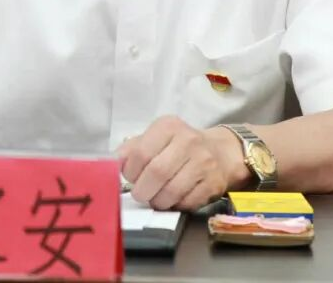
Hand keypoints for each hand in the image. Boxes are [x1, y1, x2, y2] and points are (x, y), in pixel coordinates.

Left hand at [117, 115, 247, 210]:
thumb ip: (132, 149)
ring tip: (155, 198)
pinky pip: (187, 203)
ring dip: (157, 201)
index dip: (130, 171)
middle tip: (140, 193)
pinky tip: (173, 199)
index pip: (140, 152)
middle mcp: (188, 141)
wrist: (221, 152)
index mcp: (169, 126)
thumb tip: (112, 164)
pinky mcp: (213, 183)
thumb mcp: (156, 138)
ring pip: (171, 192)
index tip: (130, 177)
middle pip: (156, 173)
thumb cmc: (180, 146)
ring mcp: (204, 162)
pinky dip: (175, 206)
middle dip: (142, 190)